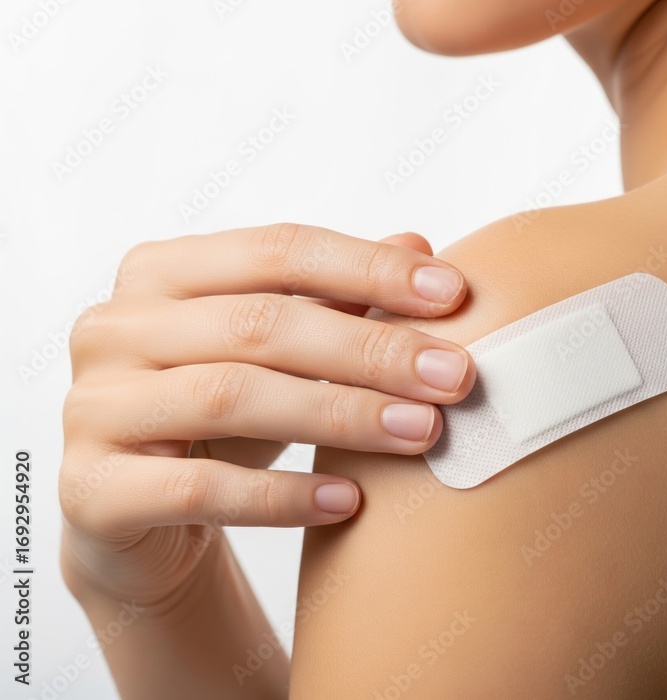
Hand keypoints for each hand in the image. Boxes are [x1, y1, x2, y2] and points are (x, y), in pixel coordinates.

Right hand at [58, 223, 475, 603]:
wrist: (141, 520)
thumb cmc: (221, 421)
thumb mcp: (279, 353)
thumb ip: (337, 296)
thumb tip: (419, 240)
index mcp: (162, 272)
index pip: (278, 251)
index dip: (370, 268)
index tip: (454, 294)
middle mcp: (116, 327)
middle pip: (260, 324)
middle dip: (370, 349)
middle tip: (454, 376)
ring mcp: (95, 407)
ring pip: (232, 396)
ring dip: (339, 415)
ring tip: (421, 432)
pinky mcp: (93, 489)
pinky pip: (200, 488)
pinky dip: (283, 495)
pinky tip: (350, 501)